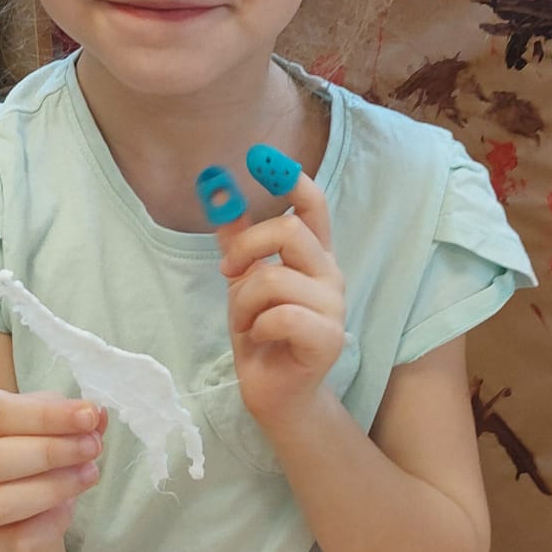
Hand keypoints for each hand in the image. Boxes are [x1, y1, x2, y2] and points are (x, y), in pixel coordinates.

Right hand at [0, 389, 106, 551]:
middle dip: (49, 453)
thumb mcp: (45, 418)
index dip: (45, 416)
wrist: (11, 490)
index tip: (87, 416)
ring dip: (52, 489)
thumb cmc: (24, 440)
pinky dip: (47, 525)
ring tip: (88, 474)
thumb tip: (96, 415)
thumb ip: (70, 416)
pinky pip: (11, 541)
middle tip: (92, 448)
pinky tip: (68, 507)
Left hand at [218, 171, 345, 434]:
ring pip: (273, 277)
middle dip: (246, 248)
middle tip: (227, 272)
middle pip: (289, 231)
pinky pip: (280, 315)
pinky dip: (257, 326)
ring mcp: (333, 307)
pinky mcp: (328, 338)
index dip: (289, 178)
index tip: (258, 157)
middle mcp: (329, 274)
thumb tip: (217, 190)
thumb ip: (238, 240)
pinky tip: (259, 339)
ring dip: (242, 302)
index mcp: (313, 256)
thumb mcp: (243, 282)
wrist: (277, 394)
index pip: (312, 206)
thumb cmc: (263, 337)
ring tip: (244, 323)